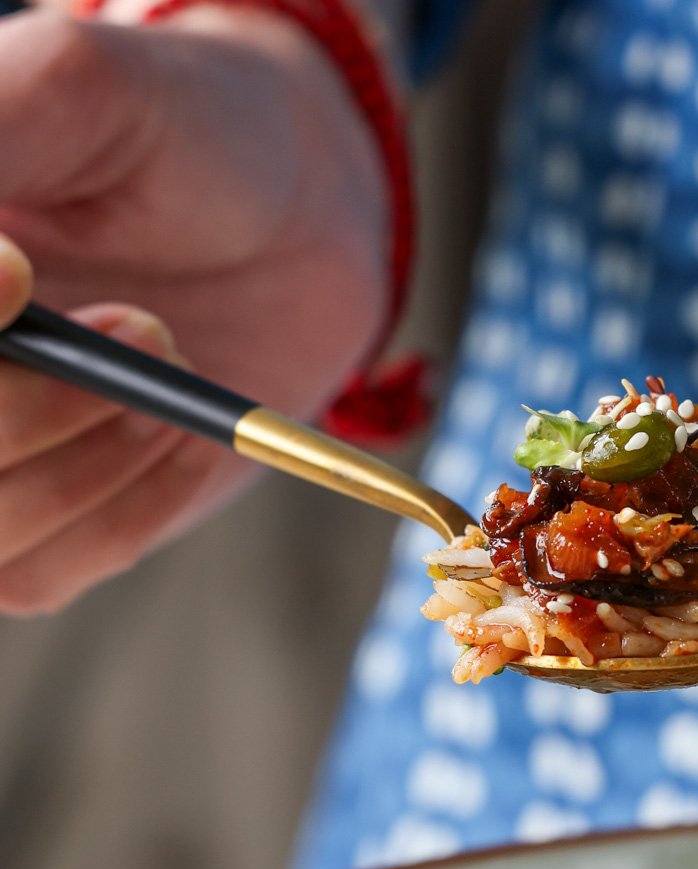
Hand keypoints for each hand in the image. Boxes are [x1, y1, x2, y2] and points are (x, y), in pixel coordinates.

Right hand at [0, 9, 389, 612]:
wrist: (293, 226)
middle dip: (27, 405)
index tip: (22, 276)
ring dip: (86, 460)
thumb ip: (1, 128)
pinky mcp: (23, 537)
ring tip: (173, 366)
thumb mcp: (83, 90)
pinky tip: (178, 438)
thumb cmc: (180, 138)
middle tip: (143, 320)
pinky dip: (124, 511)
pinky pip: (37, 574)